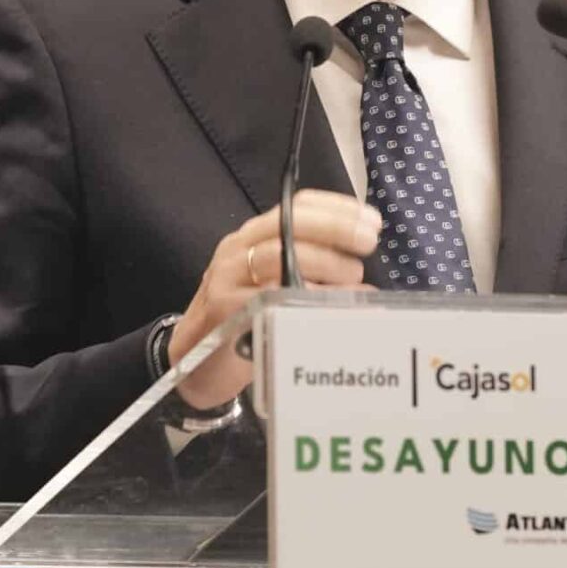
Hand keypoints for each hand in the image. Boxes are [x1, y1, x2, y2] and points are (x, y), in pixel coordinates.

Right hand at [167, 190, 382, 409]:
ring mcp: (228, 278)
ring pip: (277, 256)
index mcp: (254, 237)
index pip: (295, 207)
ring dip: (322, 263)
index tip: (371, 221)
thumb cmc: (245, 319)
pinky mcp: (226, 309)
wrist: (195, 360)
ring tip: (354, 277)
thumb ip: (310, 271)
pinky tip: (328, 306)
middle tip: (368, 243)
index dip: (336, 208)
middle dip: (334, 228)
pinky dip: (304, 299)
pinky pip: (269, 297)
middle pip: (288, 224)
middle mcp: (238, 250)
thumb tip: (360, 269)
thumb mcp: (275, 285)